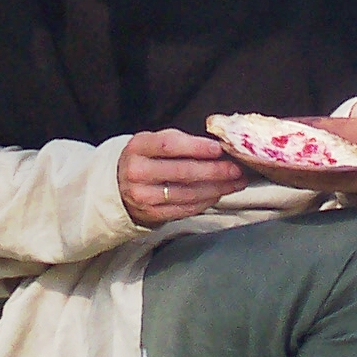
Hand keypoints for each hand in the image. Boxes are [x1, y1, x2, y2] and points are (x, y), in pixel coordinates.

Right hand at [118, 129, 246, 227]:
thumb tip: (219, 149)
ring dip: (217, 188)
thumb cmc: (146, 159)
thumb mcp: (154, 142)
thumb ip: (182, 142)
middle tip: (237, 169)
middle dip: (215, 171)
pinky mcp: (152, 214)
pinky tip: (218, 194)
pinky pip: (185, 209)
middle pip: (182, 172)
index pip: (169, 145)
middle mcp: (137, 172)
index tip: (220, 149)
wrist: (119, 185)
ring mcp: (143, 196)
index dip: (197, 147)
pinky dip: (205, 202)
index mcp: (138, 147)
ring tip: (235, 182)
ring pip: (187, 193)